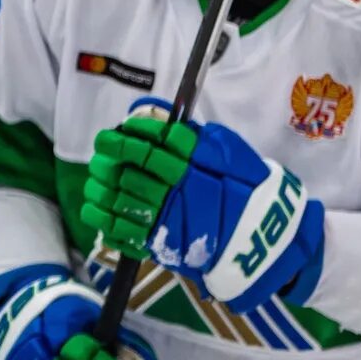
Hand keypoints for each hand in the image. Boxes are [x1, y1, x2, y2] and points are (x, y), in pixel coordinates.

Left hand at [81, 112, 326, 314]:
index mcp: (199, 163)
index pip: (156, 143)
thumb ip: (191, 135)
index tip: (112, 133)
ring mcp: (171, 219)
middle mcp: (182, 189)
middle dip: (111, 159)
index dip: (128, 136)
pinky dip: (105, 219)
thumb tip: (150, 114)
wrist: (264, 237)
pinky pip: (125, 232)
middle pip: (133, 170)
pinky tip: (96, 208)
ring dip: (102, 187)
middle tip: (101, 152)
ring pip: (122, 200)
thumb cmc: (246, 187)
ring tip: (96, 178)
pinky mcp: (163, 245)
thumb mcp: (227, 151)